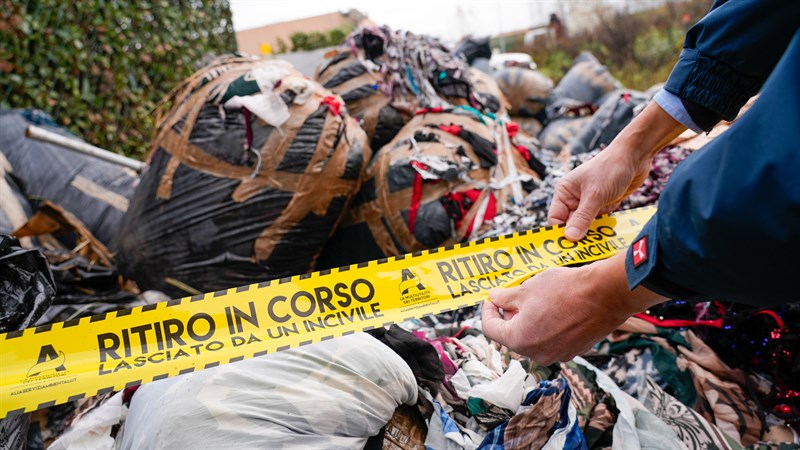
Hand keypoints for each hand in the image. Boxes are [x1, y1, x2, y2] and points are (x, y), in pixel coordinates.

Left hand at [481, 252, 665, 364]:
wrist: (606, 295)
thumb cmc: (565, 289)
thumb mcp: (527, 288)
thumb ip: (505, 297)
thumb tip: (494, 298)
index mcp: (520, 340)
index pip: (491, 329)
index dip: (487, 311)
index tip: (491, 298)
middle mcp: (537, 354)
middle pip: (512, 336)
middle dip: (509, 316)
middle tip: (512, 297)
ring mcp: (557, 355)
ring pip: (533, 339)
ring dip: (528, 321)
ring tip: (535, 300)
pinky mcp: (574, 351)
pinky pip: (552, 340)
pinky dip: (546, 327)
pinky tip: (553, 308)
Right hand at [548, 147, 650, 240]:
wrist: (636, 156)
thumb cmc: (611, 168)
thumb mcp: (595, 195)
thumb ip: (582, 217)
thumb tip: (570, 238)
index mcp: (564, 192)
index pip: (556, 219)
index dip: (561, 233)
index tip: (570, 247)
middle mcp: (574, 198)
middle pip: (571, 225)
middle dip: (579, 235)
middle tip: (587, 248)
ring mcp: (589, 202)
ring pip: (586, 226)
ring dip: (593, 233)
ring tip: (600, 240)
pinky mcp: (603, 205)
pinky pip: (600, 223)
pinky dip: (604, 228)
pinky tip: (609, 232)